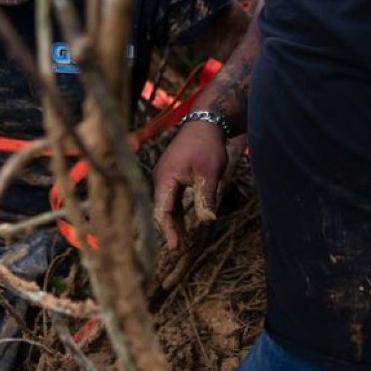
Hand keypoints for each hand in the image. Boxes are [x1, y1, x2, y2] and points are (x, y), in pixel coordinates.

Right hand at [152, 121, 228, 249]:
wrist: (205, 122)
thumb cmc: (207, 145)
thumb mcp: (210, 173)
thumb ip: (206, 197)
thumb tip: (207, 221)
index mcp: (166, 179)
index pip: (163, 210)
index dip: (169, 230)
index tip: (176, 247)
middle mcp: (160, 177)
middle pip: (161, 209)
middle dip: (169, 229)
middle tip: (179, 248)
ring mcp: (164, 175)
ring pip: (166, 203)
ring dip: (173, 220)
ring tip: (181, 240)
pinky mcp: (171, 173)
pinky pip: (170, 196)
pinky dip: (175, 209)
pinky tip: (182, 220)